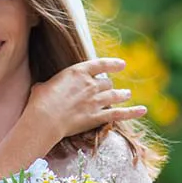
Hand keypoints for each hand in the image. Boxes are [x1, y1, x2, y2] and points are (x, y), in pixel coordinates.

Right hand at [23, 57, 145, 147]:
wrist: (45, 118)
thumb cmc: (39, 101)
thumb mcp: (43, 85)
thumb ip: (52, 85)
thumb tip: (45, 88)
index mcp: (77, 72)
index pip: (100, 64)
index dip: (112, 63)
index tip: (121, 64)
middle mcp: (90, 84)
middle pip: (107, 83)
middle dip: (110, 86)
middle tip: (113, 88)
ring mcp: (95, 101)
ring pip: (114, 95)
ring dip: (122, 95)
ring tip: (127, 94)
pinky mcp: (97, 117)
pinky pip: (119, 114)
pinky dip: (132, 112)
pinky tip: (142, 110)